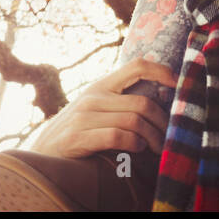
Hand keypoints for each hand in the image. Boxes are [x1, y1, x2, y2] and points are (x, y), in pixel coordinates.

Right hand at [30, 58, 176, 158]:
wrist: (41, 152)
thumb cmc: (76, 131)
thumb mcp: (95, 108)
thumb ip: (118, 100)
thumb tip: (159, 99)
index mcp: (101, 85)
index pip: (136, 66)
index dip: (161, 71)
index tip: (176, 84)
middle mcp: (93, 96)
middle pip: (142, 102)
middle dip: (161, 122)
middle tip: (167, 136)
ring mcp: (84, 116)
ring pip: (133, 121)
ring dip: (151, 137)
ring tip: (154, 146)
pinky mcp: (78, 137)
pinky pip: (117, 136)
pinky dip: (133, 144)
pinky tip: (138, 149)